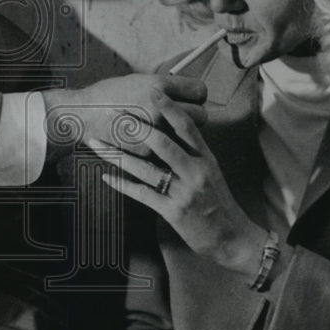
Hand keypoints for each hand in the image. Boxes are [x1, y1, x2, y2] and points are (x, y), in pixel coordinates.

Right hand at [42, 74, 206, 158]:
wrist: (82, 116)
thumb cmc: (108, 95)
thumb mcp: (137, 80)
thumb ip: (164, 87)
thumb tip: (185, 92)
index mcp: (159, 86)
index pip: (200, 91)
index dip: (197, 95)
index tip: (192, 98)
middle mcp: (160, 108)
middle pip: (201, 116)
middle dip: (194, 116)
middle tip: (183, 117)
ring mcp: (154, 131)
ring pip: (187, 137)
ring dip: (182, 135)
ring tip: (167, 130)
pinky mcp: (148, 151)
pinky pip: (168, 150)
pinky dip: (163, 148)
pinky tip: (151, 142)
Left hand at [89, 90, 264, 274]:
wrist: (232, 237)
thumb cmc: (220, 203)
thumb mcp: (213, 173)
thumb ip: (194, 153)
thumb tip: (173, 131)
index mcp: (206, 159)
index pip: (187, 128)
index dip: (170, 109)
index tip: (154, 91)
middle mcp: (195, 172)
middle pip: (163, 143)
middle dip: (136, 127)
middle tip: (115, 114)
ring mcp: (183, 192)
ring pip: (146, 169)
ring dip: (118, 155)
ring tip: (98, 144)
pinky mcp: (172, 211)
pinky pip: (142, 194)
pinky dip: (122, 184)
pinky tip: (106, 176)